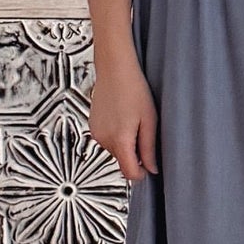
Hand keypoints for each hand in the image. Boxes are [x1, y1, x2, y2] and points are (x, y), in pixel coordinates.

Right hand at [88, 56, 158, 183]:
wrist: (114, 69)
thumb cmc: (134, 89)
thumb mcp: (149, 120)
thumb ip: (149, 148)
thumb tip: (151, 169)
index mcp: (120, 140)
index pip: (129, 173)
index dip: (141, 174)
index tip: (149, 168)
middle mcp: (104, 140)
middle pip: (122, 161)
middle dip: (134, 154)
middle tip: (144, 131)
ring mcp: (96, 133)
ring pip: (115, 150)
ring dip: (125, 143)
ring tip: (132, 120)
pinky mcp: (92, 126)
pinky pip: (107, 139)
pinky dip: (116, 135)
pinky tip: (122, 116)